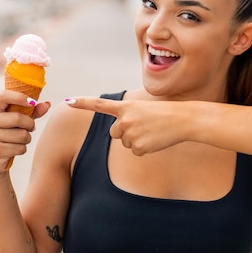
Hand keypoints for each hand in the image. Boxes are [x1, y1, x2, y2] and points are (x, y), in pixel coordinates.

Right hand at [0, 90, 50, 173]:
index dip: (20, 97)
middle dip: (30, 124)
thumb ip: (32, 112)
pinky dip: (22, 149)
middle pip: (18, 118)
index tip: (32, 102)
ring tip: (20, 139)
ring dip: (27, 138)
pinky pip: (20, 148)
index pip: (4, 96)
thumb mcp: (17, 121)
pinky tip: (14, 149)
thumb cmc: (7, 135)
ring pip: (22, 135)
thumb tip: (47, 104)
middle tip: (30, 128)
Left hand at [66, 97, 188, 154]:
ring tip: (152, 131)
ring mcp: (130, 133)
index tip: (68, 101)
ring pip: (126, 143)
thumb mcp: (142, 109)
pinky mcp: (138, 146)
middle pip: (114, 133)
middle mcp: (124, 119)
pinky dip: (145, 149)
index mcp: (125, 106)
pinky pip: (135, 152)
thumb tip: (120, 134)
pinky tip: (155, 140)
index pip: (99, 104)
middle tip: (144, 126)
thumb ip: (127, 117)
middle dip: (126, 132)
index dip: (82, 103)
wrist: (183, 119)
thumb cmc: (164, 114)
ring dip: (137, 140)